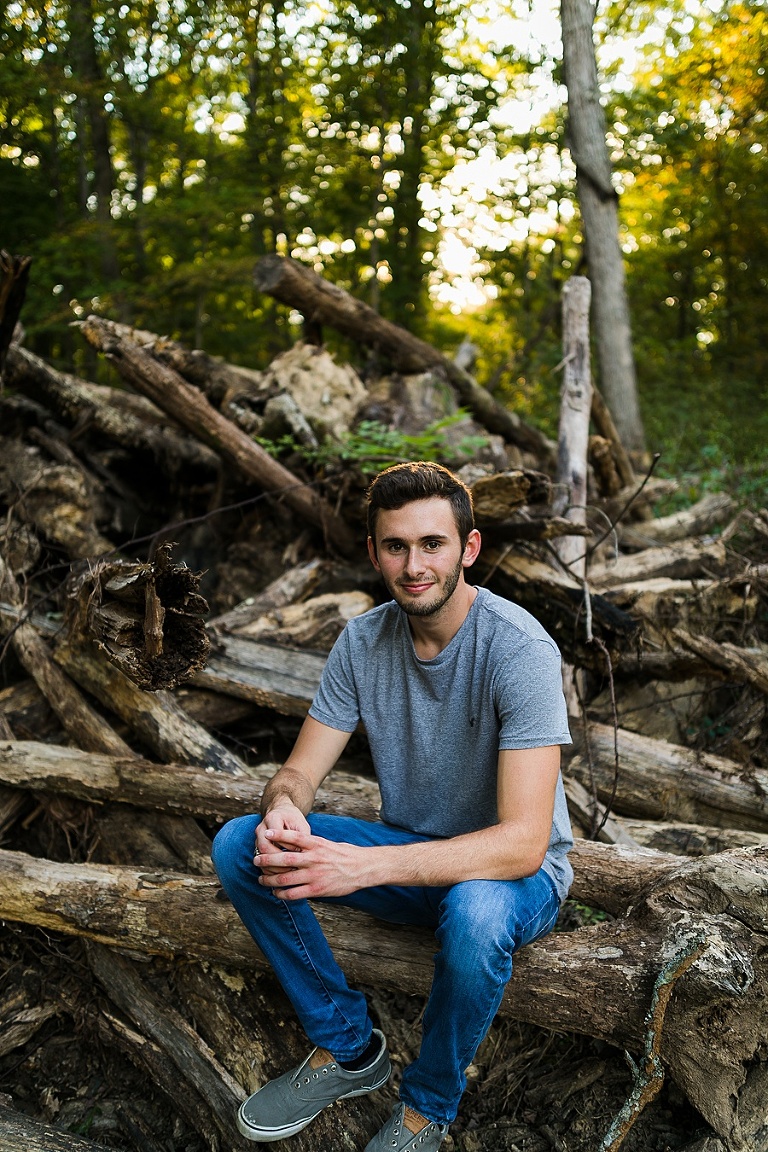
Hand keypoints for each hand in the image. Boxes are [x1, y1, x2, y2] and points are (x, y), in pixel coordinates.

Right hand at [255, 803, 310, 876]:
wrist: (282, 814)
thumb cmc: (294, 820)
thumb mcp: (301, 825)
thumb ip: (301, 838)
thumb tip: (301, 856)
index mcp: (272, 818)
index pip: (276, 836)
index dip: (287, 847)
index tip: (300, 854)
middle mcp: (261, 828)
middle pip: (264, 848)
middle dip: (278, 860)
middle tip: (292, 868)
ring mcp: (257, 838)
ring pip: (260, 856)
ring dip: (272, 867)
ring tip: (287, 873)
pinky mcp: (257, 847)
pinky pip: (260, 861)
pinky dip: (269, 869)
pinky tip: (281, 874)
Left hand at [255, 828, 373, 899]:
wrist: (364, 868)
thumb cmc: (346, 855)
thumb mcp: (329, 844)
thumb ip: (312, 845)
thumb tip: (296, 845)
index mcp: (317, 844)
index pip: (293, 837)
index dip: (278, 835)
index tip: (266, 833)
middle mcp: (314, 858)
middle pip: (284, 859)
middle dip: (267, 860)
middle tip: (255, 860)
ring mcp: (315, 875)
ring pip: (286, 878)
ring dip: (270, 880)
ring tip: (261, 879)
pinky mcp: (317, 890)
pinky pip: (294, 894)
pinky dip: (282, 894)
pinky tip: (276, 893)